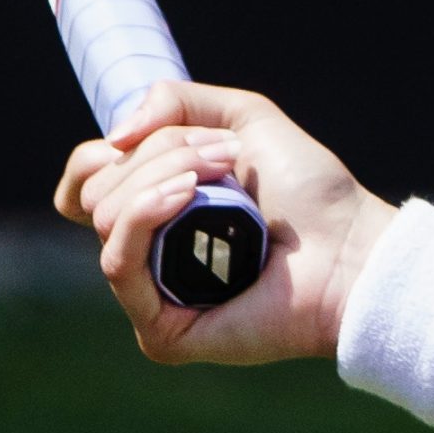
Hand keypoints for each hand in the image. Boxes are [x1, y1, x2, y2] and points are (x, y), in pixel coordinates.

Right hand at [53, 81, 395, 365]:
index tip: (147, 135)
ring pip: (106, 217)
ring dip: (162, 173)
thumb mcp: (243, 119)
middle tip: (225, 156)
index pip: (83, 182)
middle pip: (98, 189)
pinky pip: (119, 263)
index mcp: (157, 210)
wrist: (350, 245)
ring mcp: (151, 295)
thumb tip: (113, 138)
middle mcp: (147, 253)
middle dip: (160, 151)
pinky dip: (146, 215)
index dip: (101, 154)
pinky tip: (186, 196)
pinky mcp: (161, 330)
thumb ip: (175, 102)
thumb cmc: (309, 190)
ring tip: (221, 173)